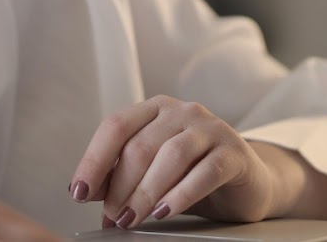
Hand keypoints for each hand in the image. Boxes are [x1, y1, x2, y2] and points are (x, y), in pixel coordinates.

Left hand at [68, 95, 293, 228]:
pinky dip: (180, 194)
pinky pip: (205, 171)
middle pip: (141, 145)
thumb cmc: (193, 175)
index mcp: (156, 109)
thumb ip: (121, 176)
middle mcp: (183, 111)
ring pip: (171, 156)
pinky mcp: (234, 152)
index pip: (116, 126)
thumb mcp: (152, 173)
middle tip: (112, 217)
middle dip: (120, 187)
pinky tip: (163, 211)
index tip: (79, 192)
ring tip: (132, 218)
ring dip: (145, 192)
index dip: (93, 159)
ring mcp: (210, 128)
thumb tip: (86, 191)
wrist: (247, 182)